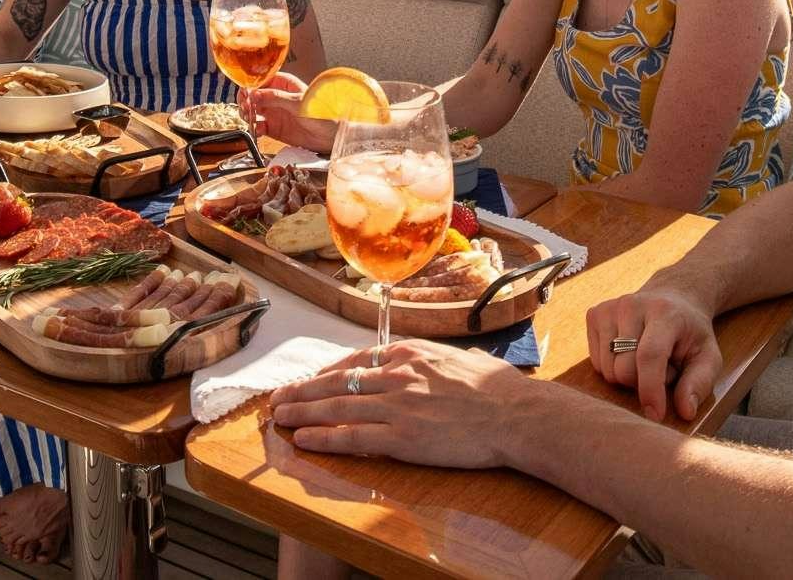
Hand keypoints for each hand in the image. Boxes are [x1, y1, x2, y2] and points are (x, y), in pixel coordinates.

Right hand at [246, 74, 336, 152]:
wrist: (331, 136)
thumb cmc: (323, 114)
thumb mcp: (298, 103)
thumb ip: (276, 98)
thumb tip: (255, 93)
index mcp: (285, 84)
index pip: (262, 80)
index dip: (251, 85)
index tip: (246, 93)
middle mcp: (278, 97)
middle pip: (254, 95)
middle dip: (246, 100)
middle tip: (245, 106)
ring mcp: (275, 113)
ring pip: (253, 110)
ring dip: (247, 114)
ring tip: (249, 117)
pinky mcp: (275, 128)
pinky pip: (259, 126)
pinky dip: (255, 128)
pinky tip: (258, 129)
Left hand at [268, 340, 535, 467]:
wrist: (514, 413)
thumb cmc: (497, 388)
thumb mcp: (458, 358)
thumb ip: (431, 361)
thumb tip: (424, 362)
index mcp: (411, 354)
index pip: (356, 361)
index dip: (327, 373)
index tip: (311, 380)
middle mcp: (396, 375)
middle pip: (337, 382)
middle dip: (303, 390)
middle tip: (278, 397)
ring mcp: (396, 406)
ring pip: (337, 407)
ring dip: (303, 411)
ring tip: (280, 416)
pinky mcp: (401, 436)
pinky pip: (352, 436)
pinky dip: (324, 437)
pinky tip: (305, 438)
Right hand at [586, 287, 720, 421]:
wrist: (672, 297)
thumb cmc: (690, 332)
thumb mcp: (708, 356)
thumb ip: (700, 383)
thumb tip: (685, 411)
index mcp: (664, 313)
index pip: (649, 356)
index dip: (650, 389)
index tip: (655, 415)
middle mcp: (631, 305)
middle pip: (623, 369)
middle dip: (642, 384)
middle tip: (663, 371)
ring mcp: (609, 308)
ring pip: (607, 369)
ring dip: (628, 378)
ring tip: (646, 361)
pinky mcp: (594, 314)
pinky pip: (596, 362)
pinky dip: (613, 368)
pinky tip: (629, 354)